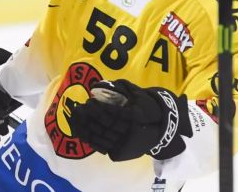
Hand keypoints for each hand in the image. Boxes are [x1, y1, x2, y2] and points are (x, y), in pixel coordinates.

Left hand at [69, 79, 191, 161]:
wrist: (161, 130)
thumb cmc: (146, 108)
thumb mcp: (138, 95)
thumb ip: (122, 87)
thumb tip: (98, 84)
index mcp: (136, 118)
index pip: (113, 113)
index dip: (99, 107)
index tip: (90, 101)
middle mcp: (130, 133)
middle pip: (105, 124)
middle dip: (89, 116)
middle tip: (79, 108)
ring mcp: (125, 145)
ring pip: (101, 137)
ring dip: (85, 127)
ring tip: (76, 117)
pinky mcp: (120, 154)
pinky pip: (101, 147)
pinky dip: (89, 139)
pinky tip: (79, 130)